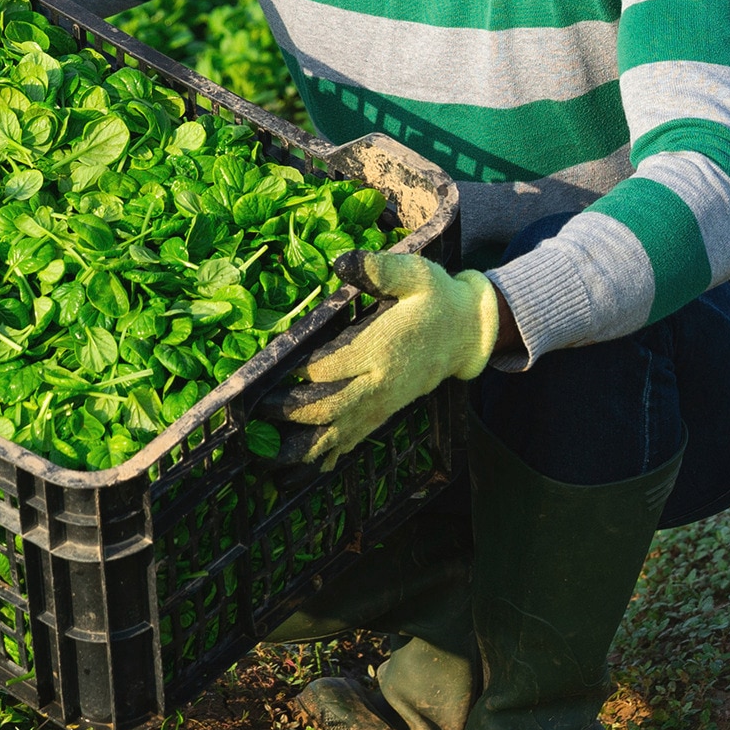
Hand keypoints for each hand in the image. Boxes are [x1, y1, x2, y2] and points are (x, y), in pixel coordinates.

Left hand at [259, 250, 501, 470]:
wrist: (468, 332)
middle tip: (260, 409)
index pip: (331, 366)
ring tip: (270, 454)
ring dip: (304, 445)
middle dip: (291, 411)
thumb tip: (341, 262)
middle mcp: (381, 381)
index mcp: (383, 347)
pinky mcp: (387, 411)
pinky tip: (307, 466)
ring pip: (339, 431)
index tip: (272, 370)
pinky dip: (329, 453)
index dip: (299, 372)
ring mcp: (384, 402)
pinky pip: (355, 438)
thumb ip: (380, 269)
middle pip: (329, 405)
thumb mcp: (416, 273)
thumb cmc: (437, 298)